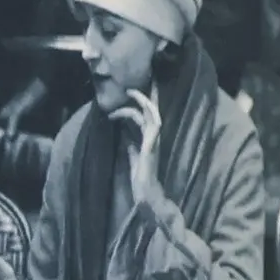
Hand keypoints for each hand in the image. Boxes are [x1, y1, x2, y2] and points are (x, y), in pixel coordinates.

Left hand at [113, 90, 163, 207]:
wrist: (147, 194)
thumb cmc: (141, 179)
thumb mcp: (133, 158)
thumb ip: (131, 146)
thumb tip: (126, 137)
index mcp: (148, 139)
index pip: (146, 116)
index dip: (142, 103)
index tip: (132, 90)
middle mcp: (153, 137)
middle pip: (151, 110)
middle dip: (144, 95)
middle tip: (131, 84)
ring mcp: (153, 141)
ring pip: (152, 114)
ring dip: (141, 102)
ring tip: (129, 92)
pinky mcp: (151, 147)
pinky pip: (153, 127)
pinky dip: (146, 116)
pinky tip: (130, 110)